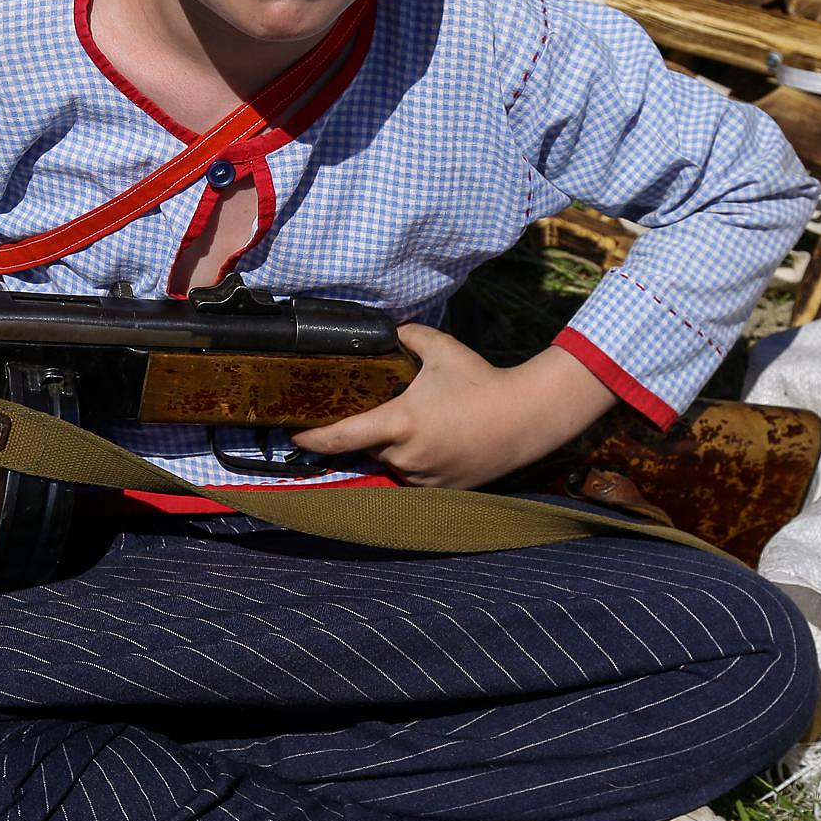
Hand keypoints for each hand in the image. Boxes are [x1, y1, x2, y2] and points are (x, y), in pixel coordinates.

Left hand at [290, 325, 617, 488]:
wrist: (526, 418)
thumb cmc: (480, 381)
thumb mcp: (442, 348)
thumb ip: (408, 336)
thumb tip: (389, 330)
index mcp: (399, 422)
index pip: (341, 437)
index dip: (312, 439)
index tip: (294, 436)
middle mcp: (406, 456)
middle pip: (367, 449)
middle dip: (367, 435)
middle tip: (381, 414)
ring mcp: (424, 477)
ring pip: (391, 464)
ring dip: (393, 449)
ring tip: (419, 426)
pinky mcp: (443, 490)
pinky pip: (414, 478)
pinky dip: (414, 463)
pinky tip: (435, 443)